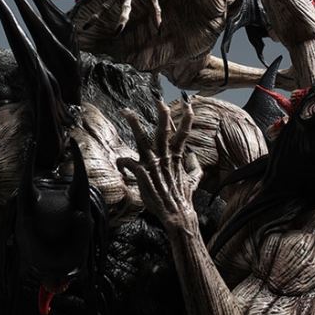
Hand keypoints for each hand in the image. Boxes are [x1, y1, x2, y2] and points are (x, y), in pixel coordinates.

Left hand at [117, 100, 202, 234]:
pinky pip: (128, 162)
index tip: (188, 104)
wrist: (176, 215)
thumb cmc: (182, 197)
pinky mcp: (142, 175)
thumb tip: (194, 157)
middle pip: (163, 132)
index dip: (187, 119)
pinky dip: (123, 162)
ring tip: (126, 111)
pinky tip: (120, 163)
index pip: (182, 134)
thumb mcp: (193, 180)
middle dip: (161, 114)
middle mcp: (164, 158)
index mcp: (176, 158)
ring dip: (134, 125)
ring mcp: (153, 166)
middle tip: (158, 99)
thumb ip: (194, 167)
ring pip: (142, 140)